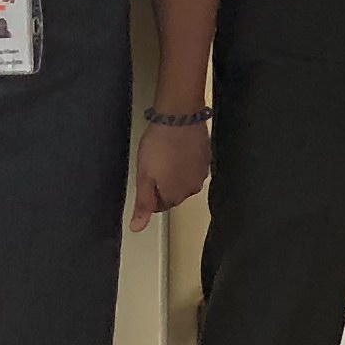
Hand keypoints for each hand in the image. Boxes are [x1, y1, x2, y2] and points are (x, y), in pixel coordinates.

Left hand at [130, 114, 211, 231]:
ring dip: (175, 172)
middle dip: (163, 184)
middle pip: (174, 193)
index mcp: (176, 195)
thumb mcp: (143, 176)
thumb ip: (143, 204)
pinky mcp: (207, 157)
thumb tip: (137, 229)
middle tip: (153, 164)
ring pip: (184, 179)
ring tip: (166, 154)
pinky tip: (177, 148)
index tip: (145, 176)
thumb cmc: (158, 146)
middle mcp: (193, 188)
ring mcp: (203, 172)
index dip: (150, 193)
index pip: (160, 206)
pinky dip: (185, 161)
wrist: (180, 116)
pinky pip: (193, 166)